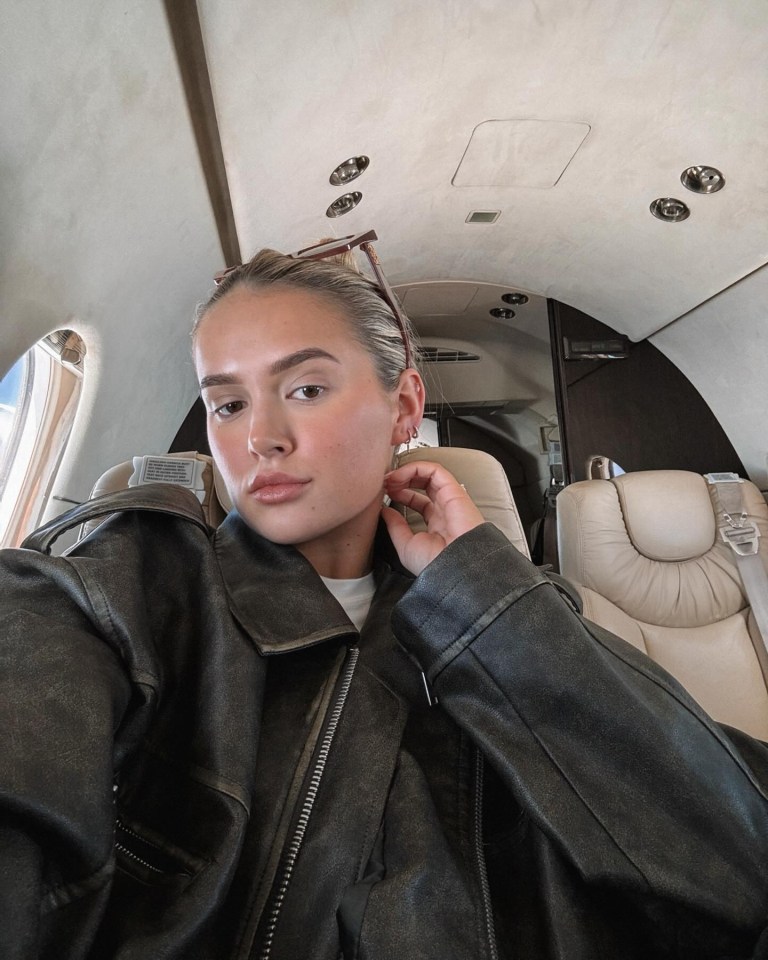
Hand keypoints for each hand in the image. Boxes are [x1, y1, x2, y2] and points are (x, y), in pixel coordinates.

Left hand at [381, 460, 484, 574]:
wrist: (454, 568)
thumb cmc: (435, 564)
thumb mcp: (406, 546)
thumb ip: (395, 526)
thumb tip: (385, 511)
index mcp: (435, 524)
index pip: (417, 500)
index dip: (400, 493)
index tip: (384, 494)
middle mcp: (443, 510)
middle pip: (423, 484)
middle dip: (402, 480)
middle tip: (385, 483)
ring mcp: (449, 499)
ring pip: (429, 474)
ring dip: (406, 472)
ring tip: (390, 478)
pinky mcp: (454, 491)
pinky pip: (435, 470)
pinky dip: (416, 468)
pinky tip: (400, 476)